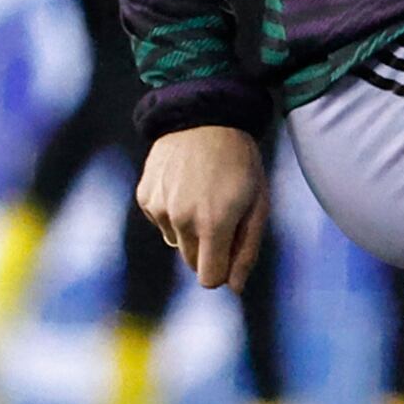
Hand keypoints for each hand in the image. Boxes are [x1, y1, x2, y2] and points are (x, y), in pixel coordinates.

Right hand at [136, 126, 269, 289]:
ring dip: (189, 227)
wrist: (204, 115)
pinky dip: (172, 210)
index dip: (222, 270)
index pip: (209, 279)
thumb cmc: (240, 162)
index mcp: (213, 224)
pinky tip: (184, 182)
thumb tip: (234, 288)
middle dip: (208, 248)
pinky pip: (160, 220)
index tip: (230, 250)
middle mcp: (181, 220)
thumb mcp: (257, 204)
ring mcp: (159, 208)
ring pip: (176, 241)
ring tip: (203, 192)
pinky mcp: (145, 196)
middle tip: (222, 213)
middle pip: (192, 262)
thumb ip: (247, 250)